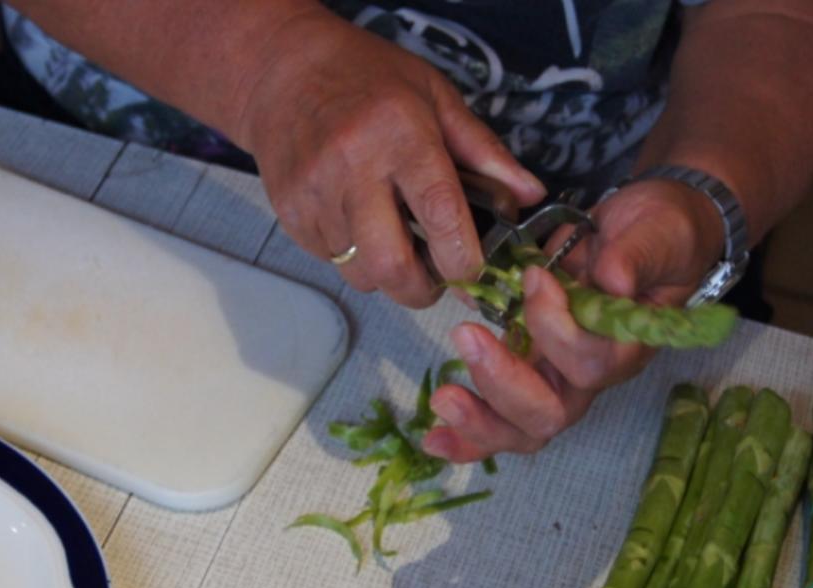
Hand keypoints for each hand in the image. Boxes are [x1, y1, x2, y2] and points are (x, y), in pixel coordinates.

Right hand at [235, 9, 544, 307]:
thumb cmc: (367, 79)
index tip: (474, 272)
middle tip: (434, 279)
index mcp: (399, 135)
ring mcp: (315, 195)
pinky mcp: (290, 214)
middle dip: (421, 290)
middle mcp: (353, 167)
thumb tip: (530, 196)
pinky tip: (359, 222)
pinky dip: (354, 257)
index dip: (462, 258)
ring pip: (360, 272)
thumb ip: (484, 152)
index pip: (439, 213)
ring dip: (386, 273)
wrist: (282, 71)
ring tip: (394, 239)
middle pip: (391, 265)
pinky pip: (332, 261)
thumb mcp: (435, 97)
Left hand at [422, 177, 726, 461]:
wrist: (647, 233)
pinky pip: (499, 419)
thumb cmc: (656, 235)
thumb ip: (634, 254)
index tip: (536, 278)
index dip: (556, 328)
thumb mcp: (654, 232)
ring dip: (480, 419)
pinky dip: (467, 436)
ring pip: (522, 428)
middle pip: (550, 413)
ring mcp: (555, 380)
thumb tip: (613, 279)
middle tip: (467, 336)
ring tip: (443, 398)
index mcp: (625, 348)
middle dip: (504, 384)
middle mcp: (589, 377)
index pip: (589, 363)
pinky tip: (433, 439)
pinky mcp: (527, 373)